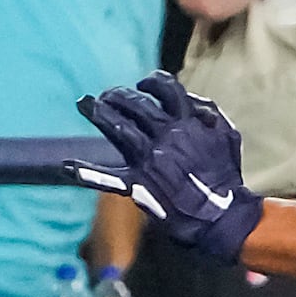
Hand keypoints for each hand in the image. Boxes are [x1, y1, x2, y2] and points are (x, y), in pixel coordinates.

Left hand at [65, 73, 264, 262]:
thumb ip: (207, 112)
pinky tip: (68, 166)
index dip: (152, 82)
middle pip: (135, 105)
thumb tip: (187, 98)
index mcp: (188, 122)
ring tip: (87, 105)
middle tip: (108, 95)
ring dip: (99, 114)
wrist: (221, 214)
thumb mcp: (227, 134)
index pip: (166, 89)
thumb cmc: (225, 175)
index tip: (144, 84)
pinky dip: (87, 172)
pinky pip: (108, 178)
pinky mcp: (138, 184)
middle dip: (118, 96)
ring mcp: (149, 159)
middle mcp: (165, 136)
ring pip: (118, 129)